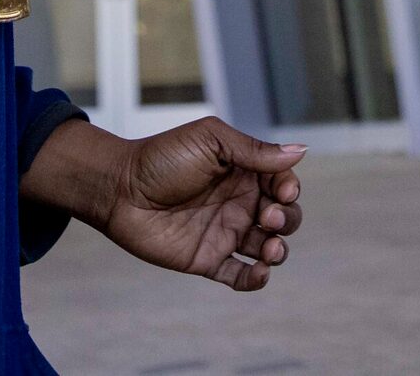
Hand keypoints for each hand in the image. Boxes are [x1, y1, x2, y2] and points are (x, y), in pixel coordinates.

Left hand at [23, 117, 304, 292]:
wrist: (119, 189)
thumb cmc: (163, 157)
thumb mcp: (211, 142)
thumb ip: (254, 150)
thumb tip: (300, 151)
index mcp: (243, 172)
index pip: (282, 183)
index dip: (289, 189)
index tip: (283, 191)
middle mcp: (239, 203)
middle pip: (283, 217)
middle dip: (286, 219)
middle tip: (266, 217)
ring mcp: (224, 232)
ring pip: (267, 247)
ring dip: (278, 250)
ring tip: (269, 249)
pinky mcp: (207, 259)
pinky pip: (239, 275)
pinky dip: (256, 279)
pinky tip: (259, 272)